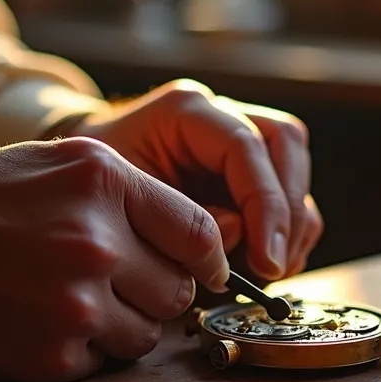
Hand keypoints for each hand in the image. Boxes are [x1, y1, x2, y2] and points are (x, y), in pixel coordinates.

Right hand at [0, 138, 229, 381]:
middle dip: (154, 294)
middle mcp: (98, 240)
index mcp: (104, 182)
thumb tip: (199, 241)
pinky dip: (80, 352)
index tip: (204, 273)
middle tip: (110, 287)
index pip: (200, 234)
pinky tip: (38, 324)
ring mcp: (77, 303)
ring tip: (66, 304)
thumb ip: (125, 195)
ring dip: (120, 327)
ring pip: (145, 335)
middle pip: (177, 291)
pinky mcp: (53, 355)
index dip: (208, 261)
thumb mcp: (51, 164)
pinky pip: (101, 363)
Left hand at [70, 80, 322, 280]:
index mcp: (185, 111)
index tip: (266, 258)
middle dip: (287, 211)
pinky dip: (287, 229)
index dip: (265, 205)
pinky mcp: (248, 167)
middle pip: (285, 143)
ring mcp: (238, 136)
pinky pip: (289, 189)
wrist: (86, 177)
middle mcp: (220, 115)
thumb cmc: (97, 185)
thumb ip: (175, 217)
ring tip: (272, 269)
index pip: (245, 146)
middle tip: (274, 265)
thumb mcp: (121, 199)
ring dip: (294, 222)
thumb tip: (237, 232)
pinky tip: (269, 263)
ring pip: (294, 165)